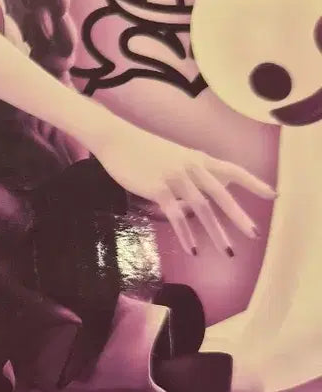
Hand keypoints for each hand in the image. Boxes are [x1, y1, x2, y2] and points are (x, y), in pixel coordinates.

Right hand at [92, 125, 276, 255]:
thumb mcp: (174, 157)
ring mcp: (175, 178)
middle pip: (221, 194)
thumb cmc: (143, 150)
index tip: (273, 195)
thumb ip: (192, 173)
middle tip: (254, 234)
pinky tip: (194, 249)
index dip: (253, 183)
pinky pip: (176, 215)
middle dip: (239, 216)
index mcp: (198, 158)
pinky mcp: (158, 188)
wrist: (117, 140)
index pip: (232, 170)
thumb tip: (203, 195)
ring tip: (227, 251)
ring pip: (202, 208)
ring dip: (216, 232)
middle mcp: (191, 167)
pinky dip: (186, 234)